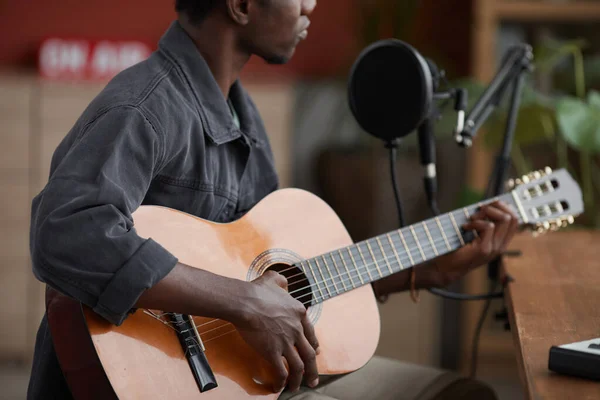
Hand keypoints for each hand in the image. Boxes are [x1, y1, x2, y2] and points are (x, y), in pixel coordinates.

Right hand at [234, 271, 319, 392]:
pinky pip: (282, 372)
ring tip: (296, 387)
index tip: (315, 352)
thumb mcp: (274, 279)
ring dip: (299, 379)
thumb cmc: (256, 290)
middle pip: (309, 354)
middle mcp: (296, 329)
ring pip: (299, 366)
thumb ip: (281, 281)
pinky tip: (279, 387)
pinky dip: (282, 382)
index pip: (310, 333)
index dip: (313, 345)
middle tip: (313, 379)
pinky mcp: (273, 352)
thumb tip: (284, 283)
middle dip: (313, 369)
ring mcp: (286, 342)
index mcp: (299, 313)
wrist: (244, 302)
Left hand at [426, 201, 518, 286]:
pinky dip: (475, 222)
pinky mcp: (484, 249)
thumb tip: (489, 204)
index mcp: (500, 242)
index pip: (515, 220)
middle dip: (496, 206)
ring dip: (486, 212)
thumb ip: (484, 222)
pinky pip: (488, 226)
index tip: (489, 204)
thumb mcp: (474, 233)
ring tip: (471, 218)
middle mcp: (501, 246)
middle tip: (479, 209)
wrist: (445, 268)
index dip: (504, 207)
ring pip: (504, 219)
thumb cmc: (457, 248)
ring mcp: (494, 249)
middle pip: (512, 217)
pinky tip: (465, 227)